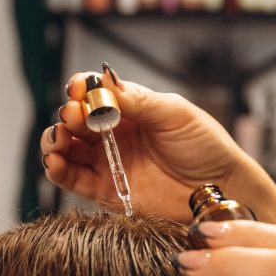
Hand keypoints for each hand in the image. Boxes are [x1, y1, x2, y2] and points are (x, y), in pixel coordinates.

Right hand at [39, 64, 275, 226]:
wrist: (221, 191)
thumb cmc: (206, 147)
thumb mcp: (175, 114)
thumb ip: (138, 101)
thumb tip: (104, 82)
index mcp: (130, 110)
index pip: (93, 94)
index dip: (80, 90)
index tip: (78, 91)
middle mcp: (114, 135)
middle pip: (74, 120)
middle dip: (67, 115)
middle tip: (73, 116)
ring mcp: (108, 164)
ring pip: (66, 149)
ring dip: (54, 140)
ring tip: (59, 139)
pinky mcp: (106, 193)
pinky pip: (72, 180)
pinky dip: (57, 170)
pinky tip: (55, 161)